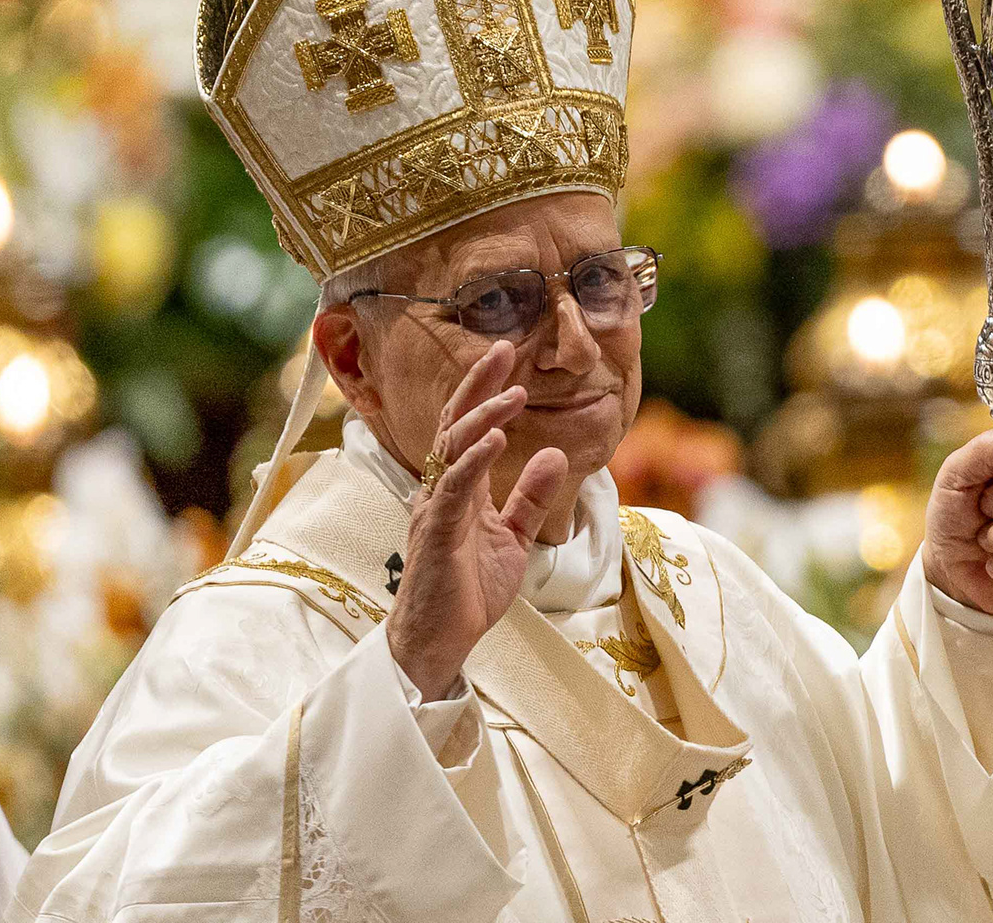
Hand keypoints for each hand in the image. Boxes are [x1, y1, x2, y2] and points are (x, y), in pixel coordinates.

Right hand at [385, 340, 568, 701]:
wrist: (440, 642)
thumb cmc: (468, 590)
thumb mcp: (514, 538)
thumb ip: (530, 496)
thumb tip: (556, 454)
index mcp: (459, 489)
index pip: (467, 428)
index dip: (484, 390)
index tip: (506, 355)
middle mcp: (441, 491)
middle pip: (454, 425)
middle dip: (478, 386)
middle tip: (502, 349)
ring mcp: (436, 510)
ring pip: (453, 450)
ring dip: (483, 418)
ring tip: (513, 395)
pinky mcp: (438, 535)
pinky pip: (455, 490)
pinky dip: (474, 461)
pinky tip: (497, 439)